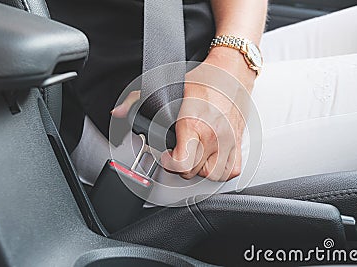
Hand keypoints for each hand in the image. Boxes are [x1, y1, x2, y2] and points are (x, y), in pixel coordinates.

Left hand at [112, 47, 255, 181]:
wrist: (232, 72)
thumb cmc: (205, 79)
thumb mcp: (167, 86)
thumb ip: (137, 101)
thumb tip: (118, 112)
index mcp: (194, 124)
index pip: (182, 164)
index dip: (169, 164)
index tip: (166, 155)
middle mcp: (213, 136)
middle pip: (192, 171)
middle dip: (180, 165)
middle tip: (177, 152)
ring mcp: (228, 142)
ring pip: (211, 175)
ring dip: (200, 169)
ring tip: (193, 155)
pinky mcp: (238, 143)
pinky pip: (231, 171)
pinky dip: (221, 170)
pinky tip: (211, 159)